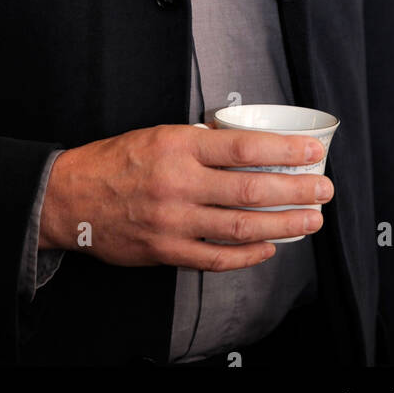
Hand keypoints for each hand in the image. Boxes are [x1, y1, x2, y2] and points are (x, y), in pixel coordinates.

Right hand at [38, 122, 331, 270]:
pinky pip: (217, 257)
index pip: (244, 147)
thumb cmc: (114, 161)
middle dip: (295, 191)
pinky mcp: (167, 250)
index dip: (284, 149)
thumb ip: (199, 144)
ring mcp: (174, 221)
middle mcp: (179, 183)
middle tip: (323, 190)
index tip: (312, 150)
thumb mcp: (157, 134)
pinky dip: (248, 256)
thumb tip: (244, 148)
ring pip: (241, 227)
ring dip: (283, 225)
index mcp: (178, 146)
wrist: (70, 197)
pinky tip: (269, 248)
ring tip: (310, 221)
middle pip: (251, 190)